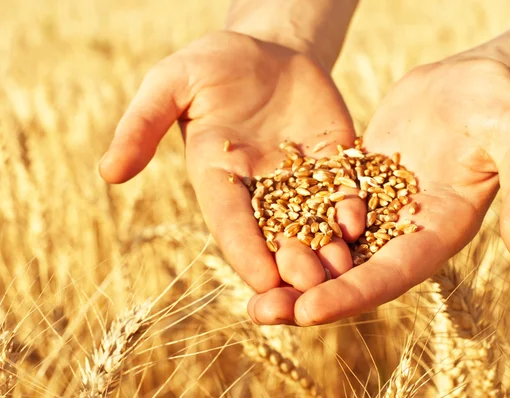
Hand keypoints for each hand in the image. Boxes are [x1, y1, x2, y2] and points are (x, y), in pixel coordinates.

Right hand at [99, 31, 364, 296]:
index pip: (229, 223)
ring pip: (313, 223)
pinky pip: (343, 191)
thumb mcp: (170, 83)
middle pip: (273, 235)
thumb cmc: (210, 63)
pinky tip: (357, 223)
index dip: (244, 252)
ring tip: (342, 270)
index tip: (261, 282)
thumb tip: (108, 173)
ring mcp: (299, 178)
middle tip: (308, 289)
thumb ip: (141, 125)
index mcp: (217, 178)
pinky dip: (349, 209)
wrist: (266, 49)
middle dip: (290, 264)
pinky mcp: (332, 162)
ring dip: (326, 249)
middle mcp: (259, 188)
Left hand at [247, 58, 509, 325]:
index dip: (352, 293)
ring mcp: (379, 207)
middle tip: (260, 312)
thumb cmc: (501, 106)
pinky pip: (319, 205)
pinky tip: (256, 232)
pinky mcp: (358, 183)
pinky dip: (291, 222)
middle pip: (353, 272)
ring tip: (250, 290)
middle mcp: (404, 229)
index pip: (392, 272)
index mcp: (440, 230)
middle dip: (307, 294)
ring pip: (328, 246)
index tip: (307, 311)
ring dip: (290, 267)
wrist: (472, 81)